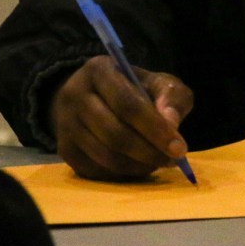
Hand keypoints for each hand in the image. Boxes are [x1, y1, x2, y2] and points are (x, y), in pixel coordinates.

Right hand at [49, 56, 193, 180]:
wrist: (96, 96)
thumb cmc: (135, 89)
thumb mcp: (159, 84)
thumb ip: (172, 99)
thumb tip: (171, 125)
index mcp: (99, 71)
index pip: (127, 104)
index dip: (155, 129)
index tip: (180, 148)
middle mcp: (75, 95)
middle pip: (114, 133)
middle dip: (149, 152)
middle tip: (172, 161)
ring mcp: (65, 124)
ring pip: (105, 156)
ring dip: (137, 166)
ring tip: (158, 163)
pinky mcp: (64, 149)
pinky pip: (95, 170)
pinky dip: (122, 174)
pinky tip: (138, 166)